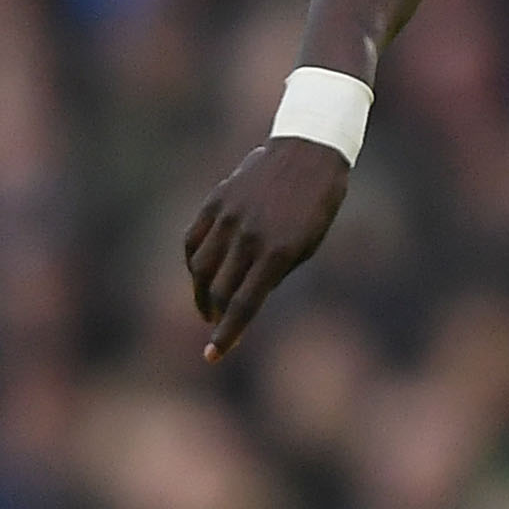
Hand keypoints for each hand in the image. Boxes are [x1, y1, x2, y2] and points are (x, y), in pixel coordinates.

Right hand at [181, 137, 349, 362]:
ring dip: (201, 294)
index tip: (212, 356)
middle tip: (219, 329)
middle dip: (218, 316)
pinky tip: (198, 275)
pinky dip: (192, 262)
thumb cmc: (317, 205)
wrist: (309, 153)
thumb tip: (244, 298)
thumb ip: (274, 273)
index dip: (227, 335)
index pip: (244, 305)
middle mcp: (249, 237)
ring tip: (208, 307)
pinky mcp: (216, 202)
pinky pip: (193, 240)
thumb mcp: (306, 245)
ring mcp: (229, 218)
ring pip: (200, 268)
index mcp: (278, 252)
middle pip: (220, 291)